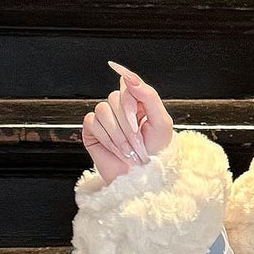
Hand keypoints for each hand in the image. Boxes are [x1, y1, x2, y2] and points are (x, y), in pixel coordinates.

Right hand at [81, 63, 174, 182]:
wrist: (143, 177)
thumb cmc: (156, 152)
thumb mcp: (161, 122)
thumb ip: (149, 95)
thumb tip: (129, 76)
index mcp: (137, 102)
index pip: (128, 84)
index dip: (132, 102)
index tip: (139, 117)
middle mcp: (120, 107)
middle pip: (114, 98)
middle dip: (127, 124)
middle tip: (137, 140)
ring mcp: (105, 118)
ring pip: (103, 110)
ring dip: (118, 134)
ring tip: (128, 148)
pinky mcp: (92, 130)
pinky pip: (92, 122)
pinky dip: (105, 138)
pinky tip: (115, 148)